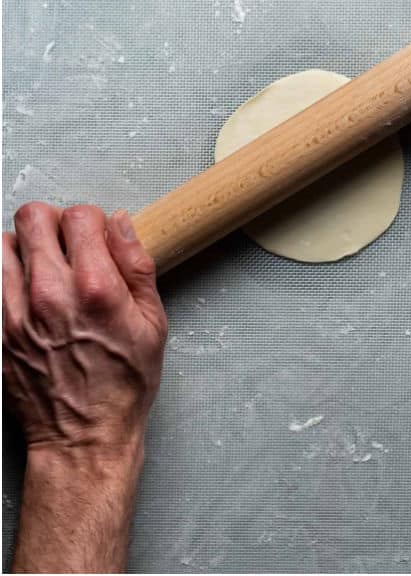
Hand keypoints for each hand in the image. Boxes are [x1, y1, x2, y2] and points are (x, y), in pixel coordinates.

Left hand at [3, 203, 166, 455]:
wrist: (81, 435)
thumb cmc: (122, 384)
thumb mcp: (153, 323)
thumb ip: (137, 266)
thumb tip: (121, 224)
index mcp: (96, 289)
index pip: (80, 215)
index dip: (92, 220)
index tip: (98, 237)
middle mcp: (49, 294)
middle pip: (33, 217)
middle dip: (53, 223)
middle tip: (68, 244)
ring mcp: (13, 313)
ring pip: (2, 244)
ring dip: (25, 248)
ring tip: (44, 269)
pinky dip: (8, 278)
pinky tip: (28, 296)